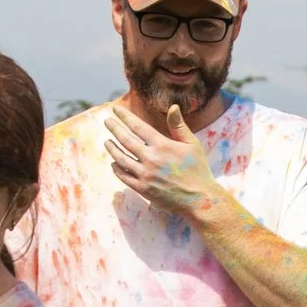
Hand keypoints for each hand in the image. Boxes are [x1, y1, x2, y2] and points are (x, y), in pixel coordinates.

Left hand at [105, 103, 221, 216]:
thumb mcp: (192, 144)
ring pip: (121, 158)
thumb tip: (173, 107)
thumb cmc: (198, 170)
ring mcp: (145, 175)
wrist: (199, 199)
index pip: (138, 127)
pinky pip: (124, 177)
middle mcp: (151, 159)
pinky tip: (114, 163)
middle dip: (114, 129)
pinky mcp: (143, 189)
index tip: (116, 110)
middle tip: (107, 121)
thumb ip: (179, 126)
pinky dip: (117, 169)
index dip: (125, 117)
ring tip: (107, 141)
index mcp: (162, 145)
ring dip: (112, 148)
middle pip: (126, 140)